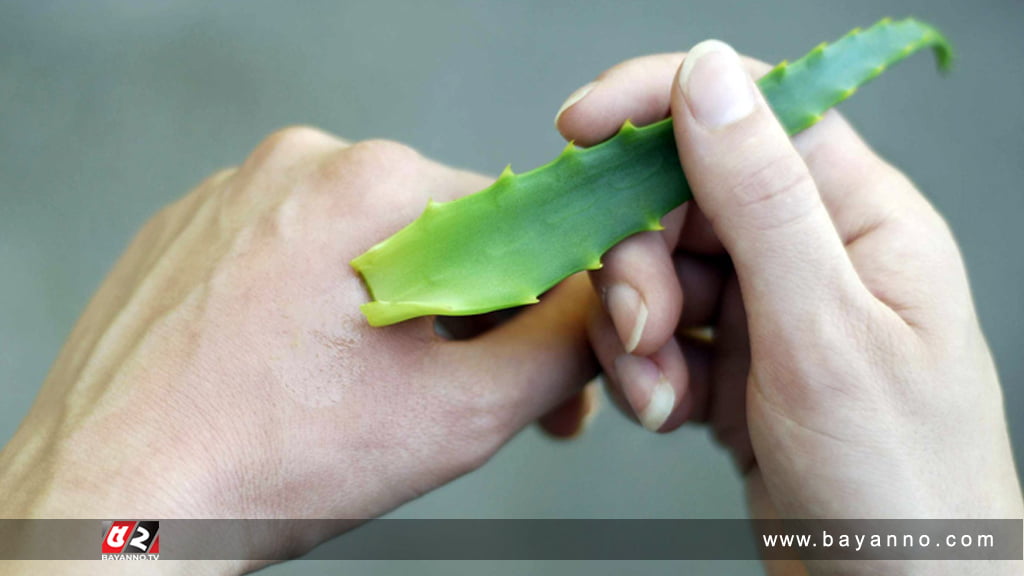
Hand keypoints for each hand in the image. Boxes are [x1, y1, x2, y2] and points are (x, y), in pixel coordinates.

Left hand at [0, 128, 595, 570]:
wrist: (111, 505)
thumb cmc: (266, 462)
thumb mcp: (458, 414)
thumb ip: (559, 350)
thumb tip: (598, 313)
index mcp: (367, 183)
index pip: (508, 220)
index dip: (540, 298)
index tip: (539, 362)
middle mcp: (294, 166)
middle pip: (434, 235)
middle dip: (466, 318)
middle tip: (459, 399)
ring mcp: (230, 196)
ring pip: (360, 248)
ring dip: (391, 317)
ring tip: (369, 397)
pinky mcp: (188, 235)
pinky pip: (289, 259)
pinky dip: (318, 312)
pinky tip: (304, 377)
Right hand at [556, 41, 1022, 573]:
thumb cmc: (903, 481)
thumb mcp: (825, 330)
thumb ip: (761, 198)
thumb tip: (709, 78)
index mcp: (860, 218)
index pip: (754, 112)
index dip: (659, 103)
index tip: (578, 129)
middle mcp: (813, 253)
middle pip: (684, 198)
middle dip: (639, 259)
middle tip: (642, 325)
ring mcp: (770, 310)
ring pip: (659, 270)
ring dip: (634, 328)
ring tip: (656, 388)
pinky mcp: (734, 363)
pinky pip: (659, 334)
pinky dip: (644, 370)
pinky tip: (666, 410)